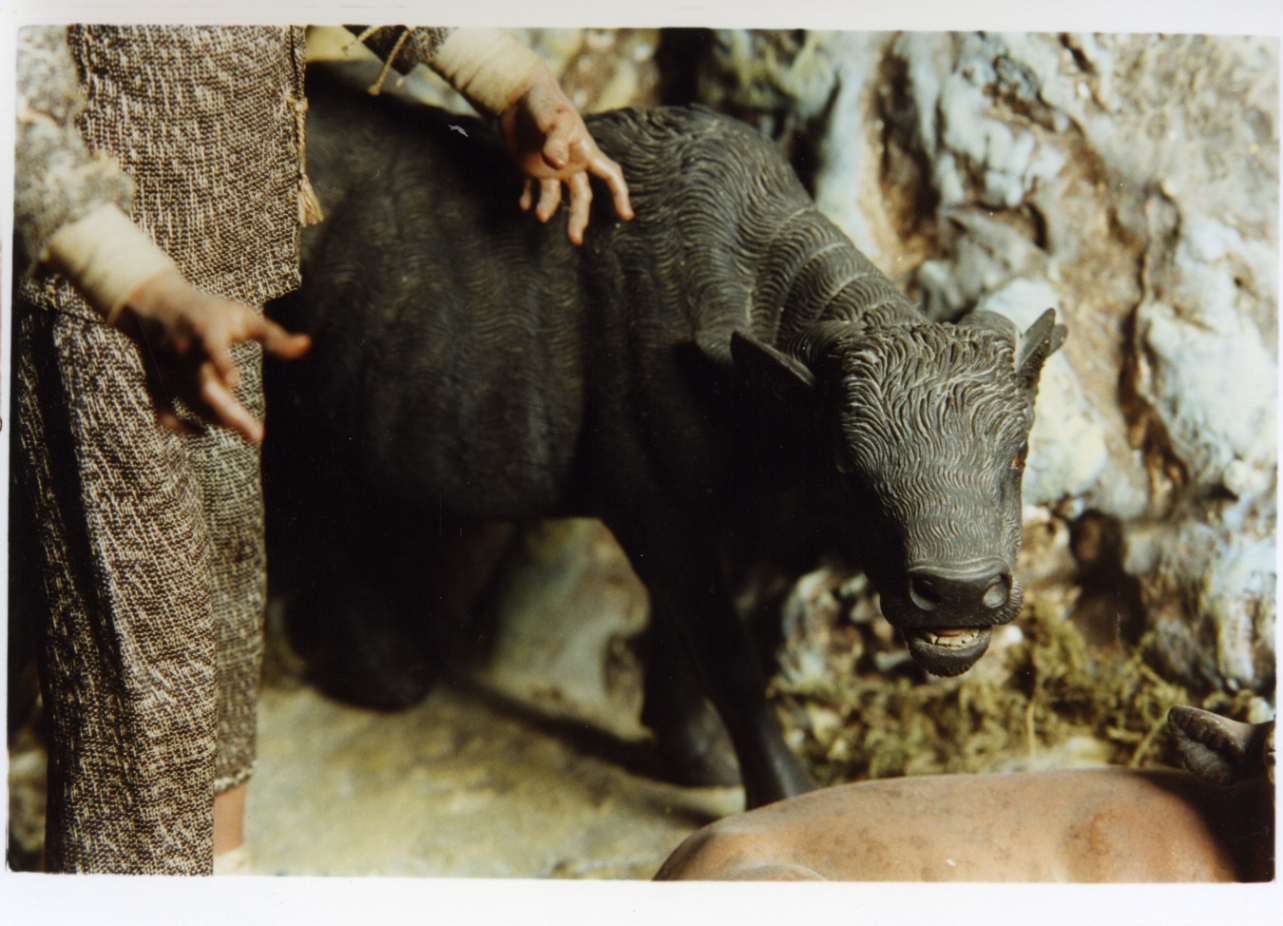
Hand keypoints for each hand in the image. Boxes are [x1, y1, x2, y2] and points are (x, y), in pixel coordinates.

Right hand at [113, 268, 310, 442]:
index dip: (222, 364)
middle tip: (258, 436)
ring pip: (192, 404)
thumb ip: (274, 335)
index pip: (213, 349)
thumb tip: (307, 344)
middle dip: (230, 415)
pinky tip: (205, 431)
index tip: (235, 381)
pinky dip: (182, 426)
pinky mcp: (156, 383)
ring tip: (249, 427)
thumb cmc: (211, 312)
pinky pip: (165, 413)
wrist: (157, 304)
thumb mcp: (243, 316)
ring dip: (219, 419)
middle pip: (205, 390)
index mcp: (205, 332)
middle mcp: (183, 353)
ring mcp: (167, 371)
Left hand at [499, 66, 633, 245]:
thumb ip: (555, 141)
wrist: (516, 92)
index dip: (619, 195)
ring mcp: (550, 168)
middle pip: (581, 197)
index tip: (625, 215)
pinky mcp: (529, 168)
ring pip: (555, 196)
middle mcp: (570, 164)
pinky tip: (523, 206)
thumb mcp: (552, 119)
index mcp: (585, 153)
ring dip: (548, 207)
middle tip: (575, 240)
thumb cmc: (542, 101)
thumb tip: (557, 164)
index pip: (610, 176)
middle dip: (579, 219)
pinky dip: (527, 199)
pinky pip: (531, 190)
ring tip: (538, 215)